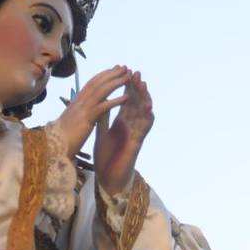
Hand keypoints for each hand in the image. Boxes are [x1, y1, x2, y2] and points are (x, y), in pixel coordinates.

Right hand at [57, 65, 130, 158]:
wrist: (52, 147)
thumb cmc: (62, 136)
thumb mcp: (72, 119)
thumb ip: (80, 111)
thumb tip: (87, 107)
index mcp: (77, 101)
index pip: (92, 82)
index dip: (105, 74)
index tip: (116, 69)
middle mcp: (79, 101)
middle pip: (98, 82)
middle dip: (112, 73)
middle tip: (125, 67)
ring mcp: (82, 109)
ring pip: (101, 90)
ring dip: (116, 82)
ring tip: (129, 77)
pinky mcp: (86, 119)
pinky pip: (103, 107)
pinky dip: (115, 101)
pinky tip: (126, 97)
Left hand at [94, 71, 153, 194]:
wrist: (107, 177)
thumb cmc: (106, 157)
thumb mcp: (101, 132)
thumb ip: (102, 118)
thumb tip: (100, 101)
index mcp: (121, 122)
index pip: (126, 100)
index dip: (127, 87)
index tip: (125, 72)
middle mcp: (130, 125)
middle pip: (136, 103)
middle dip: (136, 88)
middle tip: (136, 72)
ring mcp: (135, 133)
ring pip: (143, 113)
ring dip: (144, 98)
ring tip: (143, 85)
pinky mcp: (136, 143)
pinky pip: (144, 129)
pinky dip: (147, 118)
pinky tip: (148, 109)